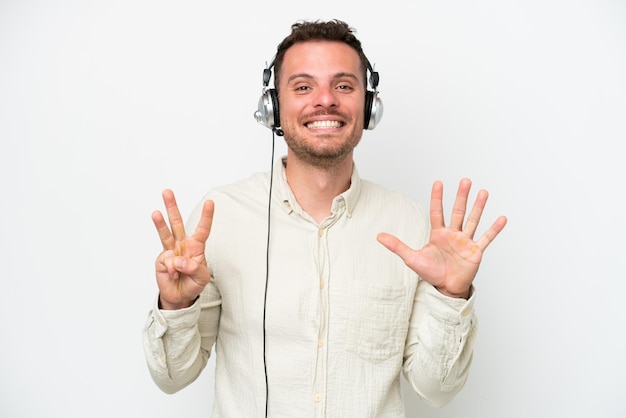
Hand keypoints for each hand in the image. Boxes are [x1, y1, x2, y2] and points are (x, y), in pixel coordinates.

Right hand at [151, 189, 214, 309]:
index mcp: (196, 246)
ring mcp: (170, 251)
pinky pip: (167, 261)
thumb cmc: (193, 283)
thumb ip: (194, 267)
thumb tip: (178, 260)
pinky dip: (172, 268)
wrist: (180, 296)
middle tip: (167, 192)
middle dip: (172, 207)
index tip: (210, 202)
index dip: (206, 216)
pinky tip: (173, 274)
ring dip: (160, 223)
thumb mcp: (201, 277)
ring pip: (165, 233)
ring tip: (156, 212)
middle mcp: (182, 245)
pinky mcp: (162, 260)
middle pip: (177, 223)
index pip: (202, 229)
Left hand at [377, 179, 506, 298]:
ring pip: (473, 220)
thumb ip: (397, 246)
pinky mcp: (476, 251)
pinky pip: (486, 238)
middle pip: (458, 211)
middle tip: (465, 181)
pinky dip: (494, 229)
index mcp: (438, 234)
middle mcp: (453, 234)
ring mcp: (466, 241)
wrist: (446, 288)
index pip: (437, 212)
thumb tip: (379, 236)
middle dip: (461, 196)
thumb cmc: (431, 272)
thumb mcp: (412, 258)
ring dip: (478, 207)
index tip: (438, 183)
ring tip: (483, 192)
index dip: (437, 198)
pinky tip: (501, 218)